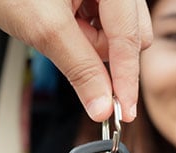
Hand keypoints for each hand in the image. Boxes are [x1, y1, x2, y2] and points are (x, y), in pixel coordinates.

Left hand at [0, 0, 152, 122]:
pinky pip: (104, 22)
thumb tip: (101, 106)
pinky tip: (61, 17)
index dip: (125, 79)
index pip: (130, 38)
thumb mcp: (44, 29)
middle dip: (98, 49)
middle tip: (64, 39)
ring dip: (89, 39)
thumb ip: (80, 69)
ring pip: (116, 32)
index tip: (124, 112)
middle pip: (131, 36)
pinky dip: (83, 28)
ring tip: (57, 21)